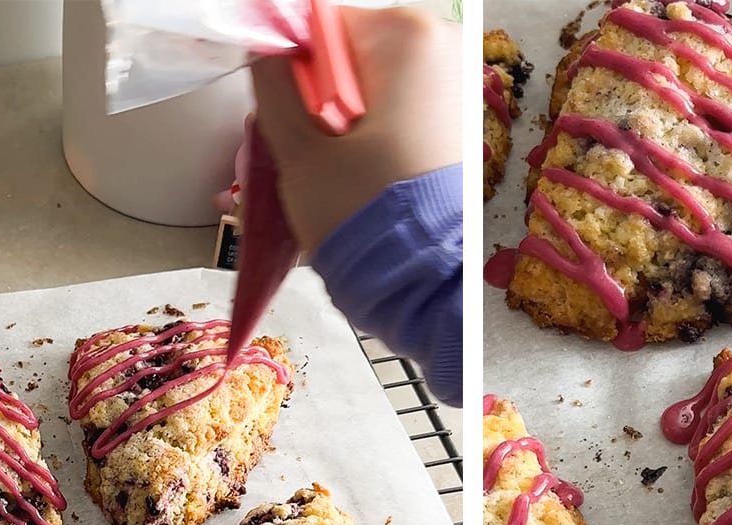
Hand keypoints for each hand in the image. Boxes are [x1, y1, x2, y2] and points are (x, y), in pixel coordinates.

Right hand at [249, 6, 461, 250]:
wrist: (427, 289)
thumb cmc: (368, 219)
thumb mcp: (298, 148)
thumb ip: (272, 86)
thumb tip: (268, 58)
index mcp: (409, 38)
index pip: (324, 28)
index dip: (293, 73)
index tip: (286, 116)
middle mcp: (448, 56)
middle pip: (353, 64)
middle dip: (317, 107)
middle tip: (295, 157)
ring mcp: (462, 99)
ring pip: (375, 100)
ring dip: (339, 135)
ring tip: (318, 183)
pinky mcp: (463, 140)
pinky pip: (401, 130)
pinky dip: (371, 153)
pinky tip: (350, 191)